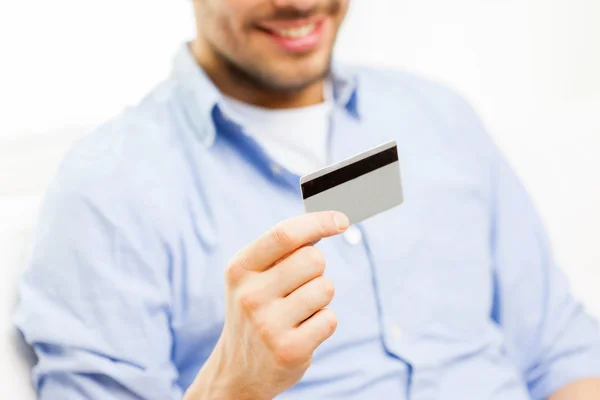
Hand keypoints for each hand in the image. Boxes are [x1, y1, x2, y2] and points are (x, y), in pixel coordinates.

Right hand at [185, 211, 349, 399]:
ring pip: (325, 288)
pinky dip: (322, 322)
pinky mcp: (289, 350)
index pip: (285, 234)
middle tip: (300, 286)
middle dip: (316, 269)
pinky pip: (329, 318)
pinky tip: (302, 331)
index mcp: (240, 269)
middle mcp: (250, 295)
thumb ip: (283, 250)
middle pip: (313, 259)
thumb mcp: (253, 277)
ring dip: (320, 297)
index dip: (318, 222)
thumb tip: (327, 222)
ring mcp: (268, 325)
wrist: (239, 369)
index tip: (342, 220)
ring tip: (298, 311)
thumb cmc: (256, 310)